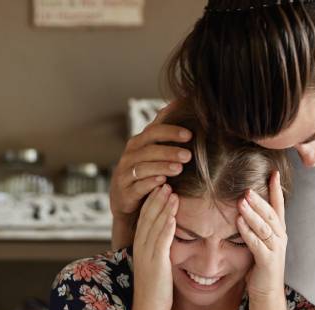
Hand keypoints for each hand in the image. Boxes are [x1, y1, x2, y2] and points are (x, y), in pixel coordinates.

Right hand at [110, 102, 190, 247]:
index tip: (189, 134)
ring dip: (162, 167)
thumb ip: (162, 132)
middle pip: (149, 150)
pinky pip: (138, 186)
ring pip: (143, 168)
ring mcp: (125, 174)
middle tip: (188, 155)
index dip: (170, 132)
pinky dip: (150, 183)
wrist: (125, 200)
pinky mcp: (125, 192)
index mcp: (137, 144)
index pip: (153, 132)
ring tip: (179, 168)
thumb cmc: (144, 173)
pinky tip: (164, 183)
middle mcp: (129, 156)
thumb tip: (176, 104)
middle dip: (169, 151)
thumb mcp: (151, 152)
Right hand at [132, 185, 176, 309]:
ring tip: (170, 190)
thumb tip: (167, 240)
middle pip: (147, 216)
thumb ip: (160, 250)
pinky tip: (174, 214)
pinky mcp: (156, 263)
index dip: (151, 201)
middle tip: (165, 181)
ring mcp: (147, 255)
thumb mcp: (156, 265)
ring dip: (162, 206)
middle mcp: (141, 248)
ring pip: (153, 224)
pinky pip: (162, 240)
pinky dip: (167, 226)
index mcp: (140, 247)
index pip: (144, 218)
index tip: (160, 186)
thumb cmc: (157, 290)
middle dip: (156, 198)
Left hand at [237, 171, 286, 303]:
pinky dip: (248, 232)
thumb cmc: (261, 268)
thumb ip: (256, 228)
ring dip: (253, 213)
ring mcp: (276, 249)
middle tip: (248, 188)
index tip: (273, 172)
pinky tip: (239, 223)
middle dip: (260, 200)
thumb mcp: (260, 244)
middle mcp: (280, 238)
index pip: (278, 207)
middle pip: (271, 214)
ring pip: (264, 227)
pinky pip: (257, 243)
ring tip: (241, 201)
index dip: (276, 190)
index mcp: (279, 232)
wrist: (267, 294)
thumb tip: (243, 209)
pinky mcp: (268, 261)